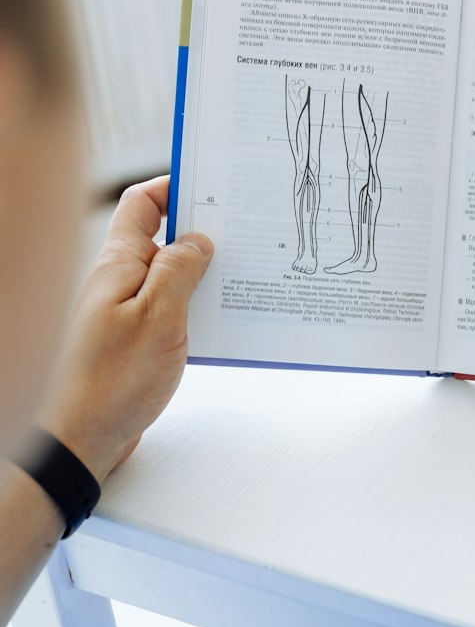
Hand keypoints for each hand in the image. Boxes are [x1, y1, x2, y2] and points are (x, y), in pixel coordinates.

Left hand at [39, 177, 212, 483]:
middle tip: (243, 234)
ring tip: (242, 279)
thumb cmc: (112, 382)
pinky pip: (169, 309)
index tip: (214, 186)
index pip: (142, 203)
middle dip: (201, 231)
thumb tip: (199, 240)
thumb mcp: (159, 318)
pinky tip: (221, 321)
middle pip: (162, 236)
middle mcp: (118, 280)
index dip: (175, 186)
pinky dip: (195, 308)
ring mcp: (124, 311)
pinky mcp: (133, 340)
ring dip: (203, 275)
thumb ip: (180, 271)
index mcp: (118, 263)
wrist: (80, 440)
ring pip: (169, 276)